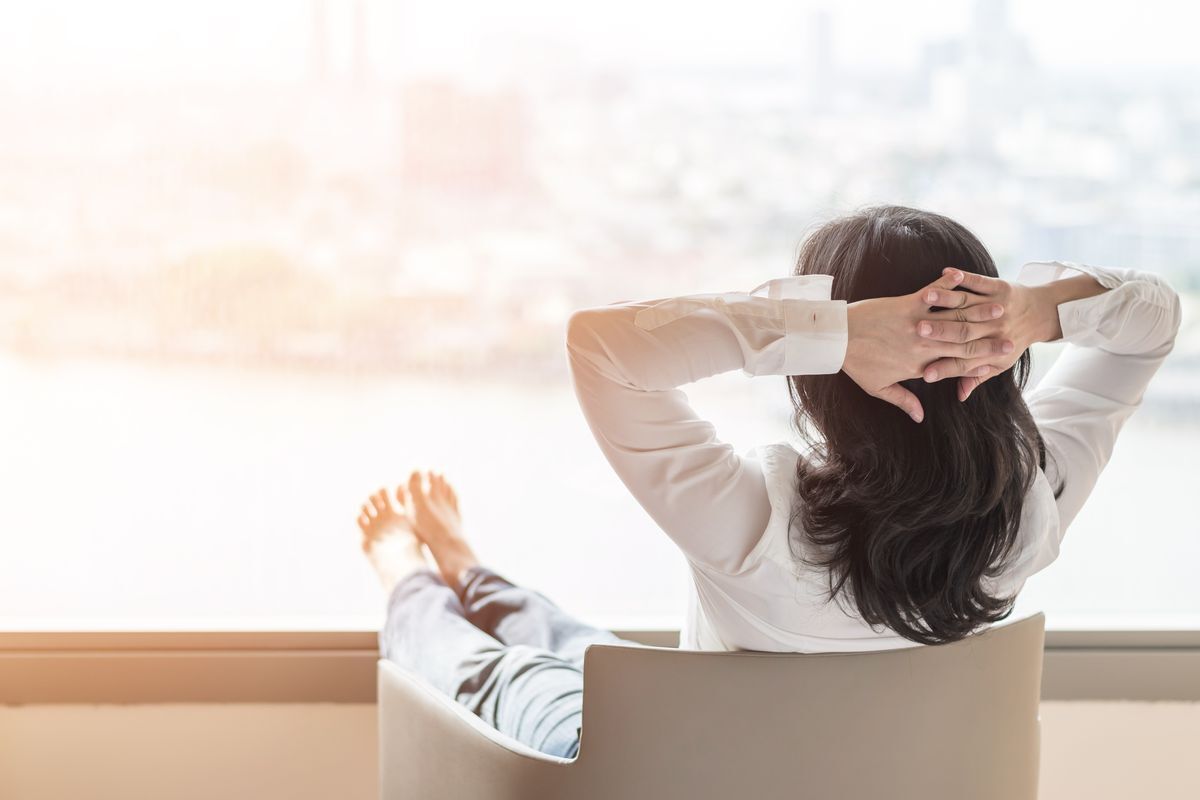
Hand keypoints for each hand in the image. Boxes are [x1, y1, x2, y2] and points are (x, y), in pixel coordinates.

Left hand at [843, 269, 1014, 422]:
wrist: (834, 338)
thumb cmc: (855, 363)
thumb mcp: (878, 387)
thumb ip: (903, 401)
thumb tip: (920, 417)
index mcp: (918, 366)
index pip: (955, 367)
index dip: (980, 365)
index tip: (1000, 363)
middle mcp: (922, 347)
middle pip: (963, 344)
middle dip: (989, 341)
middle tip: (1012, 337)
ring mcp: (916, 324)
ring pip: (954, 319)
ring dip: (979, 312)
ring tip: (1000, 307)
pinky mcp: (906, 304)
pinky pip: (932, 294)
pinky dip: (947, 286)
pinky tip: (962, 278)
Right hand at [915, 267, 1056, 400]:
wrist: (1042, 314)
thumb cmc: (1014, 341)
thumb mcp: (999, 364)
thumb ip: (976, 377)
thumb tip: (960, 395)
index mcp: (991, 350)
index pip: (964, 362)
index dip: (945, 368)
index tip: (924, 374)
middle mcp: (994, 329)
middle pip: (964, 332)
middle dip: (940, 331)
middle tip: (917, 331)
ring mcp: (997, 306)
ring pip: (968, 304)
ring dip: (947, 300)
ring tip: (926, 298)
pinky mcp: (1000, 288)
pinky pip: (979, 282)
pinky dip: (964, 277)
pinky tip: (946, 272)